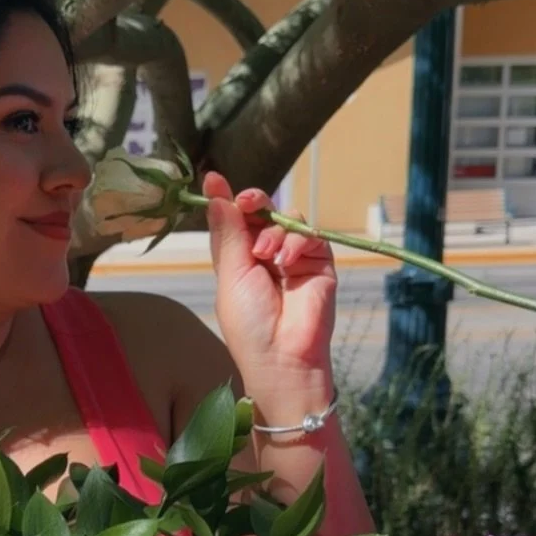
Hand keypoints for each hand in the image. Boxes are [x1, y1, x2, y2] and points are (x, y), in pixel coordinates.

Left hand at [202, 171, 336, 397]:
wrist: (283, 357)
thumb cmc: (249, 323)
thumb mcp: (231, 275)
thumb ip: (228, 232)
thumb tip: (215, 189)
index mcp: (239, 259)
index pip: (234, 220)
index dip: (227, 200)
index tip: (214, 179)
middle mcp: (266, 254)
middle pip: (263, 213)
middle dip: (255, 203)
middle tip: (248, 202)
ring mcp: (295, 258)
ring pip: (287, 220)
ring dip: (275, 231)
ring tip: (265, 256)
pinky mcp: (320, 263)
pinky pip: (310, 236)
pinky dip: (297, 242)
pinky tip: (285, 261)